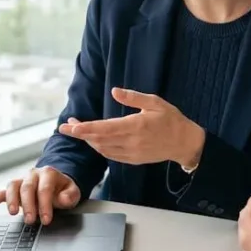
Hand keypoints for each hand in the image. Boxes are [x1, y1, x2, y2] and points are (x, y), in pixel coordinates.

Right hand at [0, 166, 80, 224]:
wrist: (56, 185)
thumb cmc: (63, 190)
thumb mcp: (73, 192)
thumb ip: (70, 195)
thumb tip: (63, 199)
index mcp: (49, 173)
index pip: (45, 188)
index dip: (45, 204)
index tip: (47, 219)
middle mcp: (33, 174)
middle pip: (27, 187)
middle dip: (28, 205)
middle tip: (30, 220)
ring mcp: (22, 180)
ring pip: (13, 186)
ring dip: (11, 200)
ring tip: (12, 213)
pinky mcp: (14, 188)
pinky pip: (2, 191)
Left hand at [57, 89, 204, 167]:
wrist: (184, 143)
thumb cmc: (171, 119)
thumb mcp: (155, 102)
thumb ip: (134, 98)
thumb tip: (114, 91)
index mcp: (135, 126)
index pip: (104, 128)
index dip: (85, 128)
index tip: (71, 125)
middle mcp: (131, 142)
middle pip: (98, 140)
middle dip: (80, 133)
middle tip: (65, 126)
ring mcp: (131, 153)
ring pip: (102, 149)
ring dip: (88, 140)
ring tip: (77, 130)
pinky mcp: (133, 160)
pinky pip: (111, 155)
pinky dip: (99, 148)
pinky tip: (93, 140)